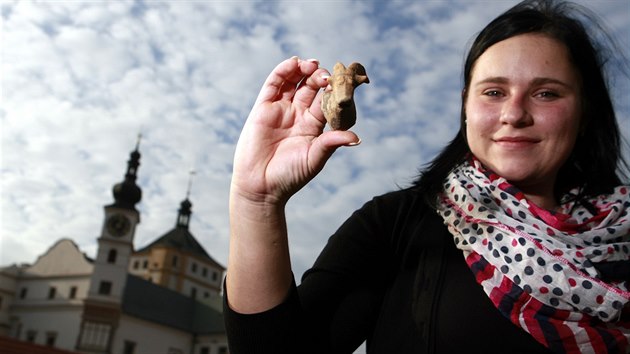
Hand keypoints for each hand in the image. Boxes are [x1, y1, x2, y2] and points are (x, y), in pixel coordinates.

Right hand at [231, 57, 360, 206]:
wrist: (260, 186)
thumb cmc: (289, 176)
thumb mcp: (314, 159)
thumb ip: (331, 143)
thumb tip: (356, 138)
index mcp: (314, 125)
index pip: (326, 101)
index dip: (334, 91)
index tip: (343, 83)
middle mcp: (298, 114)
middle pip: (311, 87)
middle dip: (320, 77)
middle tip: (327, 74)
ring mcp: (281, 109)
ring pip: (294, 81)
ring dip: (303, 70)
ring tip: (311, 65)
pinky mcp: (263, 107)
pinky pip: (274, 84)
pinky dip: (283, 71)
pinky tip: (293, 63)